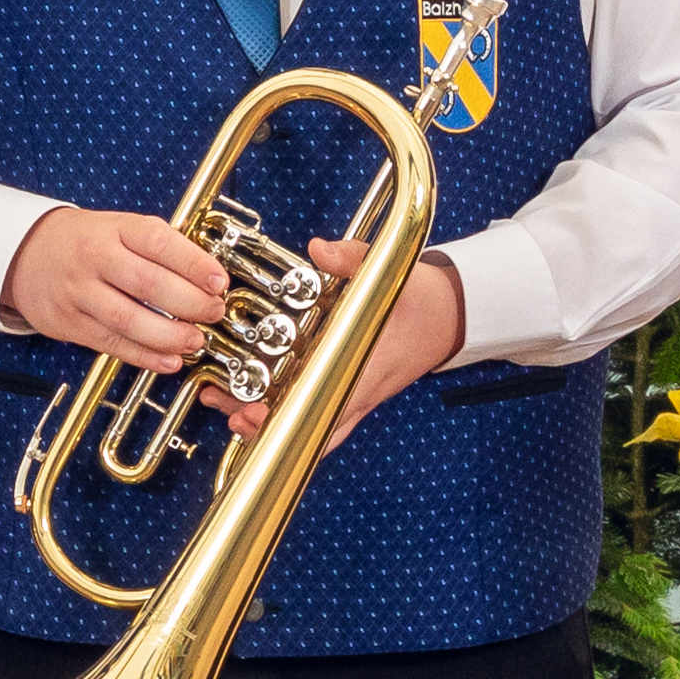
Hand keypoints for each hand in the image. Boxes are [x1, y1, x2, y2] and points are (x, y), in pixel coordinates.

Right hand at [12, 204, 235, 373]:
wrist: (26, 254)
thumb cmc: (86, 242)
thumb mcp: (119, 228)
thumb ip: (158, 249)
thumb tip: (208, 278)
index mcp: (114, 229)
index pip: (158, 242)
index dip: (193, 263)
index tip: (220, 281)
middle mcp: (95, 258)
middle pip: (147, 284)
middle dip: (189, 303)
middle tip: (214, 312)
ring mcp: (79, 293)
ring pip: (128, 320)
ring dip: (169, 335)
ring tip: (195, 340)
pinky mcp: (69, 323)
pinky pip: (111, 343)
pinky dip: (144, 356)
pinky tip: (169, 360)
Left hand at [217, 244, 460, 445]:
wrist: (450, 317)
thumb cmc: (421, 299)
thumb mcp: (391, 272)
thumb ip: (352, 259)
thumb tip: (320, 249)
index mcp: (369, 368)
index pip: (325, 405)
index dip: (286, 416)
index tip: (253, 413)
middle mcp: (360, 391)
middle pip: (310, 428)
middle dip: (267, 429)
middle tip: (229, 414)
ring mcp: (358, 398)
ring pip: (312, 428)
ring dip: (272, 425)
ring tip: (229, 410)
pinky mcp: (354, 394)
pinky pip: (321, 419)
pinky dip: (290, 419)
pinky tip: (258, 407)